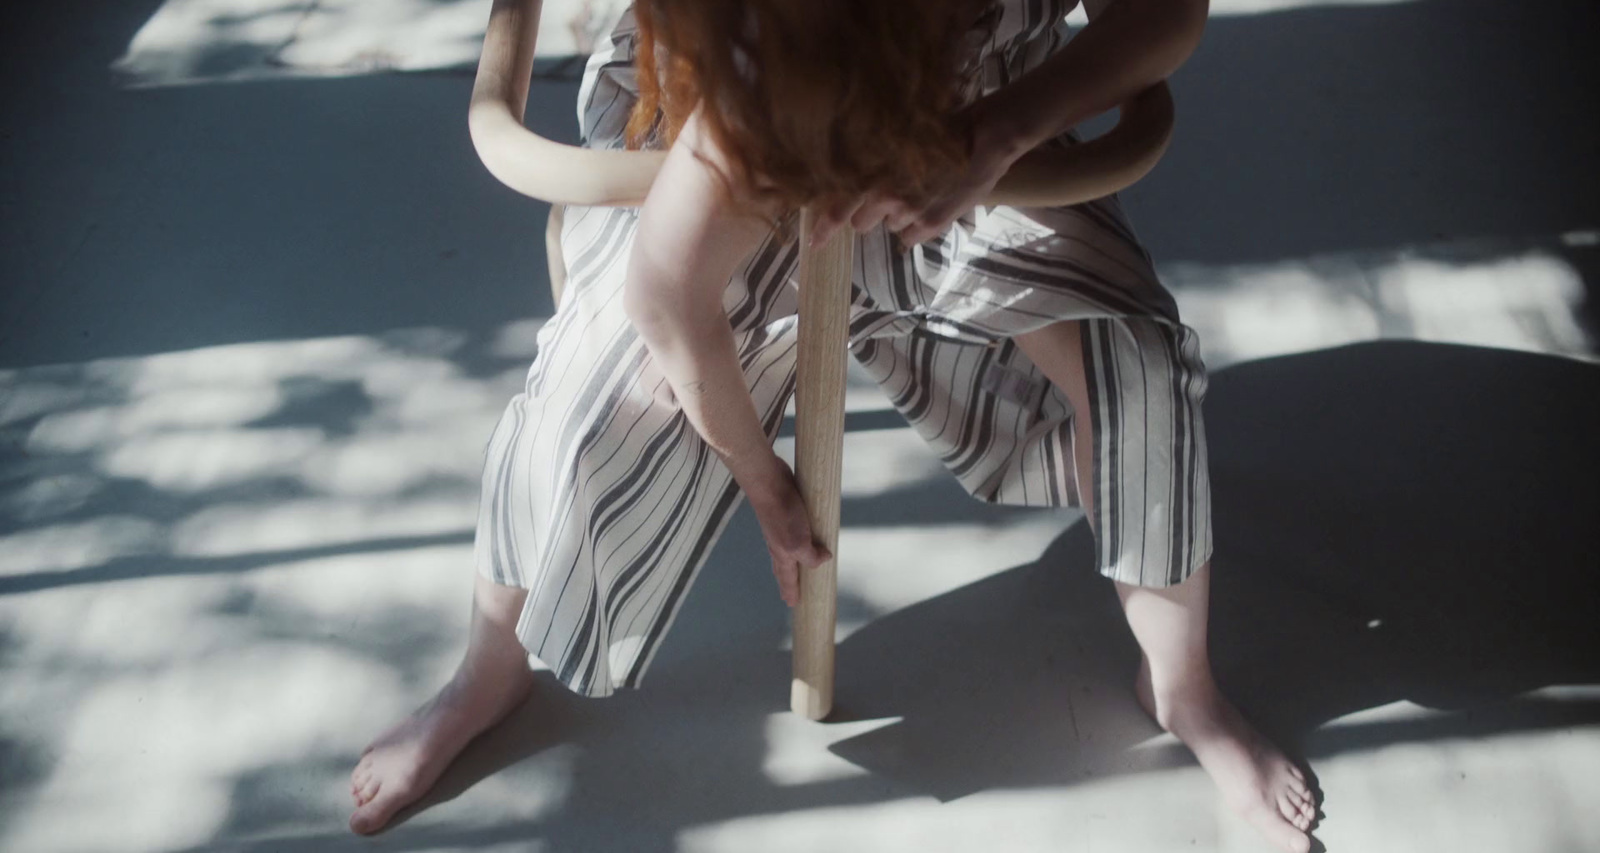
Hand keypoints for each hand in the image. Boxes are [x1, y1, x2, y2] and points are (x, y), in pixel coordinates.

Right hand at [744, 457, 830, 606]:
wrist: (768, 483)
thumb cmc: (783, 514)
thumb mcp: (799, 542)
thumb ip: (811, 556)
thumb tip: (824, 559)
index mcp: (782, 555)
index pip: (787, 579)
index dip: (791, 591)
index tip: (792, 604)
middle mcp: (780, 544)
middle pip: (784, 568)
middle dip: (788, 581)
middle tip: (791, 593)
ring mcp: (782, 528)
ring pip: (789, 550)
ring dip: (794, 561)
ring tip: (799, 567)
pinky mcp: (788, 513)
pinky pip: (796, 532)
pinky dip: (800, 539)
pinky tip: (805, 534)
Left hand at [808, 101, 1031, 249]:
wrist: (989, 135)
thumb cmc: (943, 126)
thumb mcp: (903, 137)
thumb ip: (877, 160)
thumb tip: (856, 180)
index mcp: (877, 173)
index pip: (840, 205)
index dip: (825, 226)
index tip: (813, 243)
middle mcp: (889, 196)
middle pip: (861, 222)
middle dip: (869, 212)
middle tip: (888, 193)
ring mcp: (911, 212)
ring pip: (889, 226)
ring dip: (896, 215)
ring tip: (919, 190)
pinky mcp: (932, 224)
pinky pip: (910, 237)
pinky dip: (915, 227)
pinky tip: (929, 206)